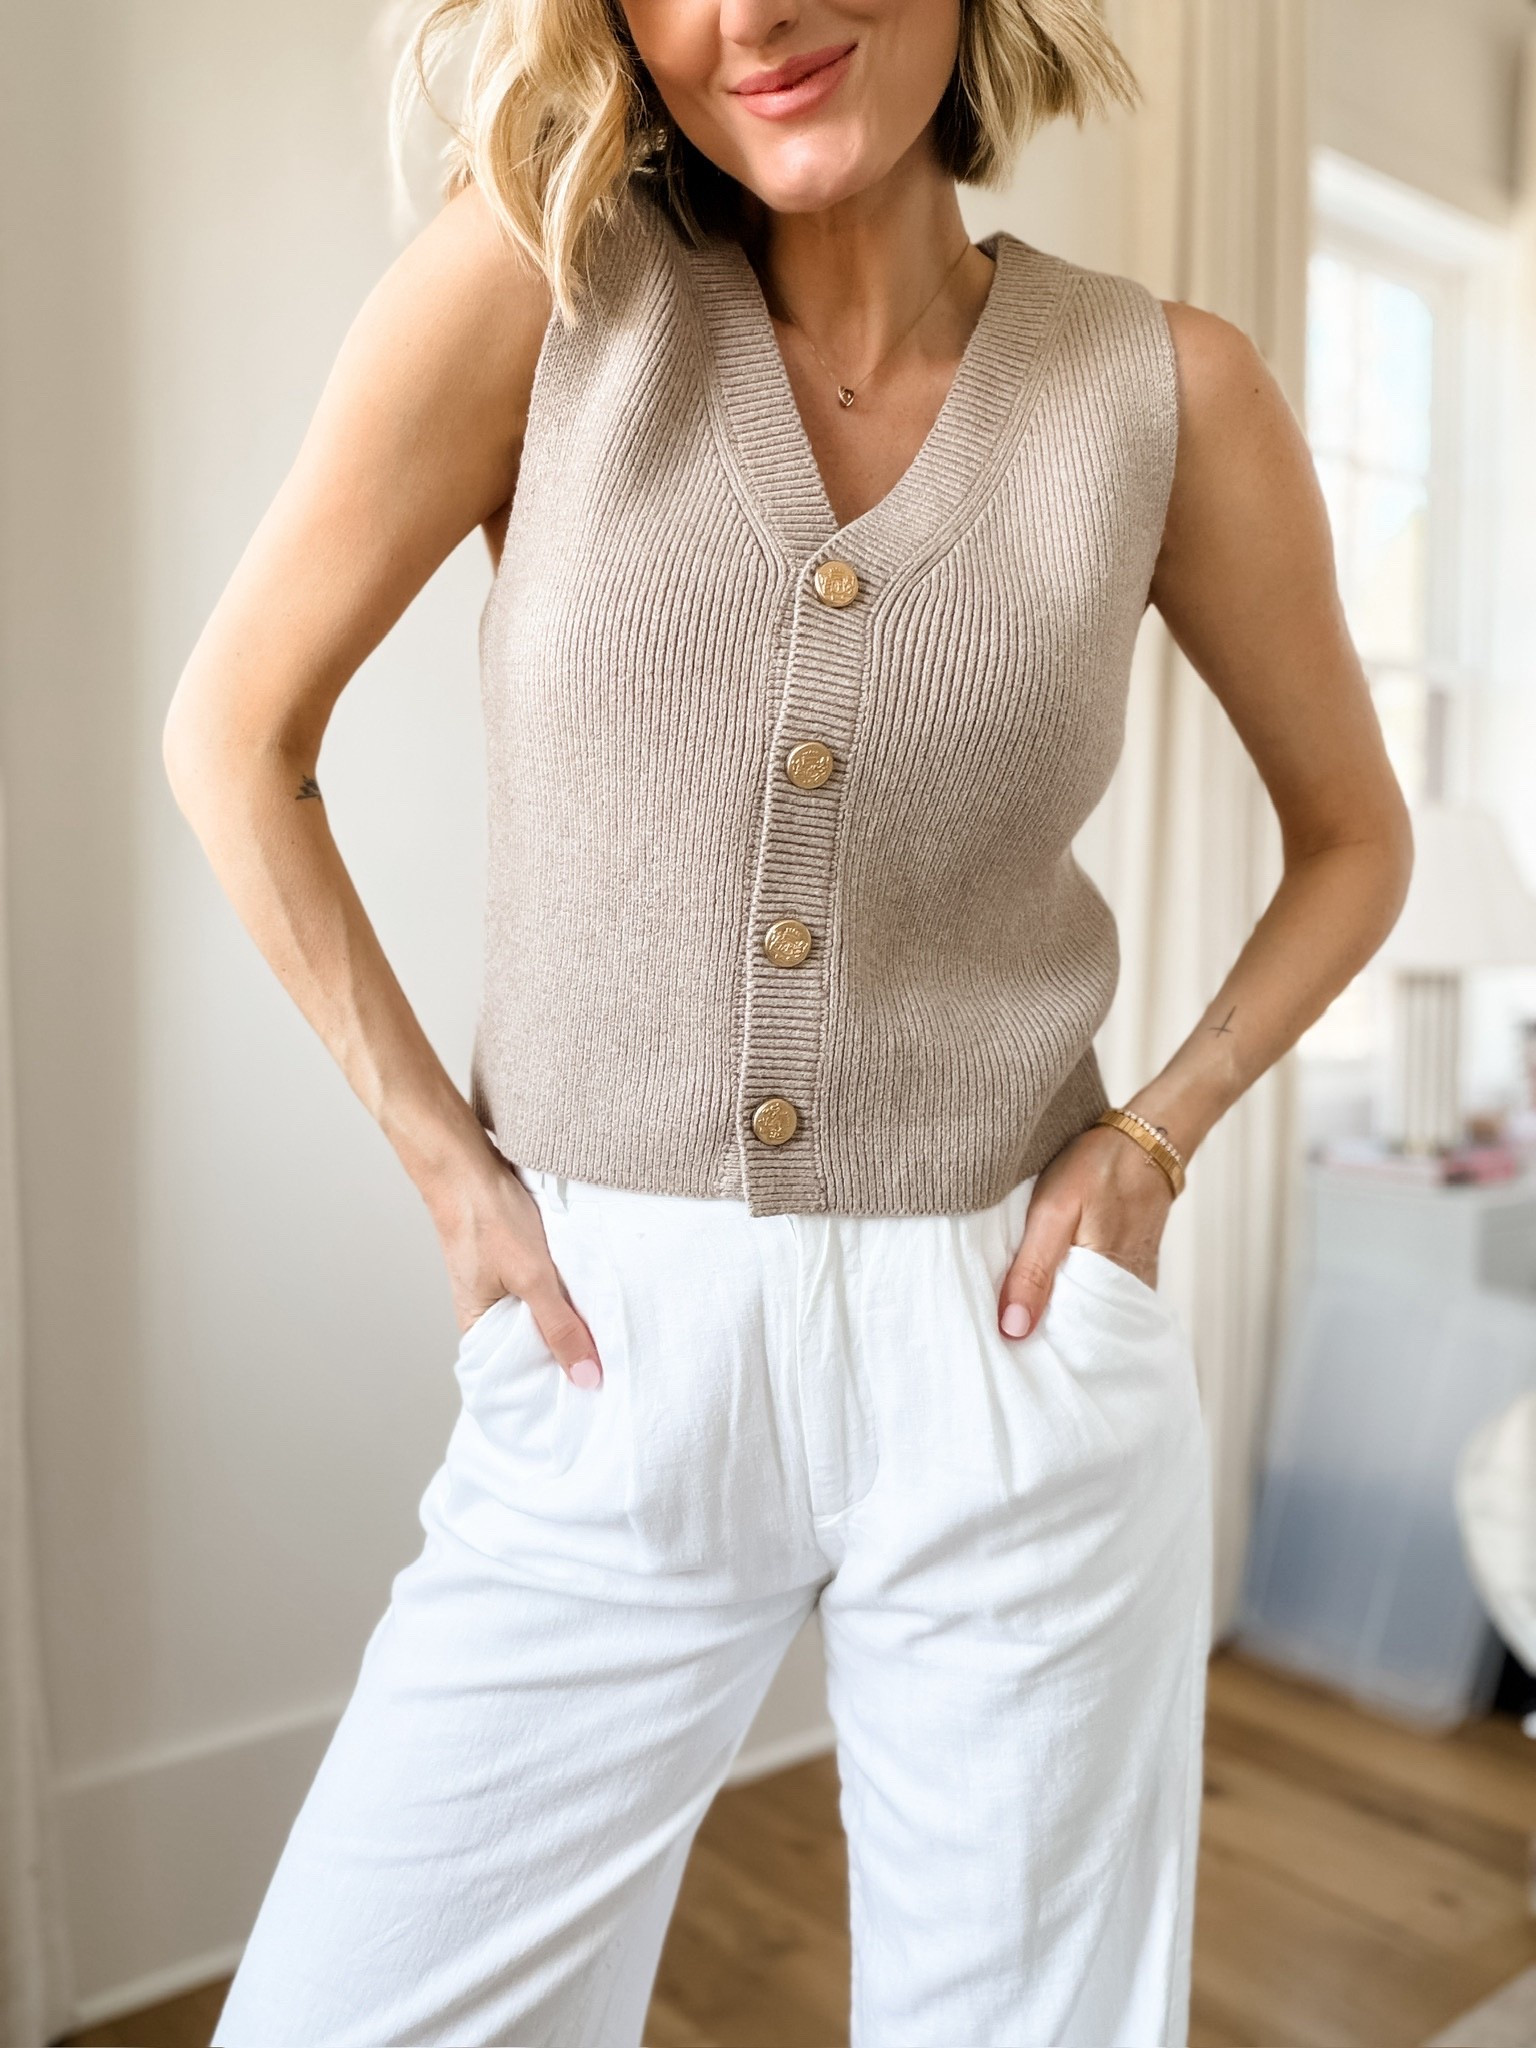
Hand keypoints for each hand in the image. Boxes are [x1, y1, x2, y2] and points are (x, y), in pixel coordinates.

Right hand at [428, 1133, 604, 1389]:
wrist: (468, 1167)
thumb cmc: (487, 1220)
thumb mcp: (533, 1279)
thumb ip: (559, 1327)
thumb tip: (585, 1377)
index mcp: (478, 1330)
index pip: (520, 1376)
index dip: (553, 1386)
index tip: (591, 1396)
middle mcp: (486, 1315)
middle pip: (534, 1348)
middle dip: (567, 1353)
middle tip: (610, 1367)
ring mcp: (500, 1289)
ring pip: (542, 1317)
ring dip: (568, 1319)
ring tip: (604, 1332)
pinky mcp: (514, 1265)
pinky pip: (544, 1292)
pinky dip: (564, 1294)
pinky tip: (586, 1293)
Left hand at [997, 1122, 1176, 1340]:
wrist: (1143, 1142)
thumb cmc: (1096, 1170)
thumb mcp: (1053, 1213)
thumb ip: (1033, 1271)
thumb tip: (1013, 1330)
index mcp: (1105, 1289)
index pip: (1064, 1341)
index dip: (1032, 1347)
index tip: (1002, 1349)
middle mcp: (1126, 1297)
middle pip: (1077, 1335)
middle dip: (1043, 1338)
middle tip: (1006, 1334)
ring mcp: (1134, 1286)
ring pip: (1088, 1317)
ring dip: (1058, 1318)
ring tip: (1024, 1316)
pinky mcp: (1133, 1274)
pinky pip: (1101, 1300)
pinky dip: (1076, 1298)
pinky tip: (1051, 1291)